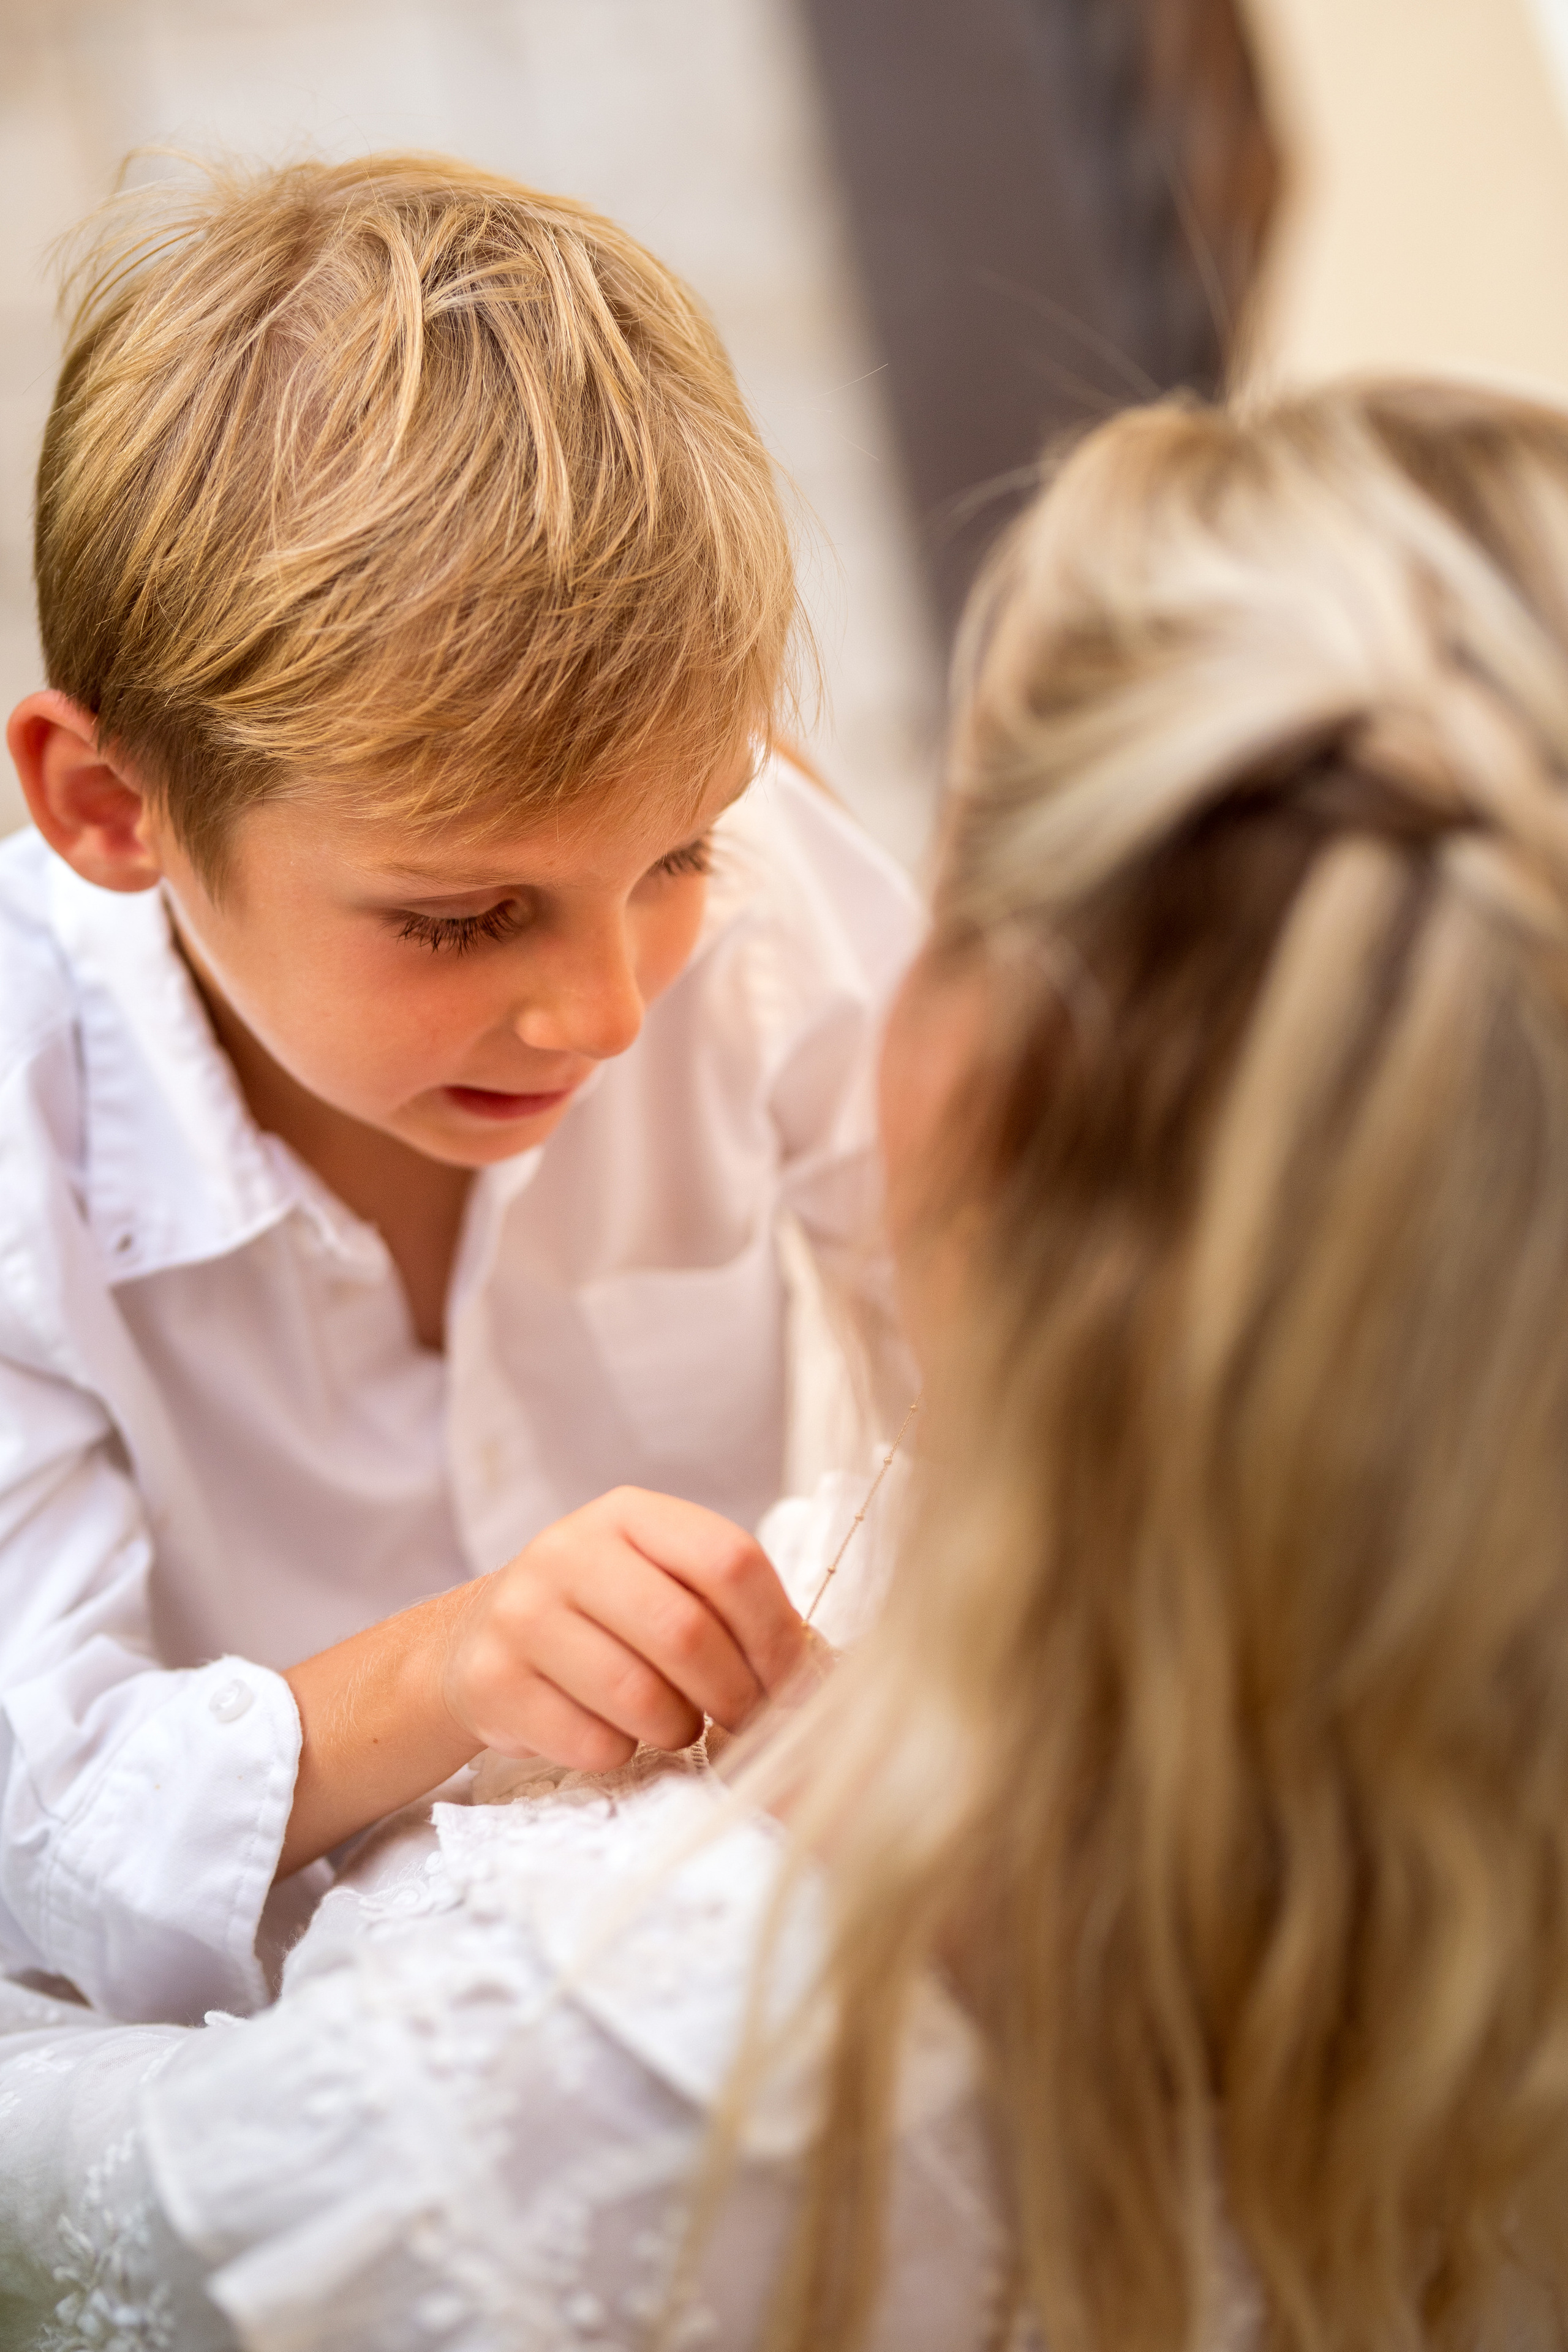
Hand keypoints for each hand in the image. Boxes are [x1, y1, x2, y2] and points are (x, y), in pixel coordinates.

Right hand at [441, 1487, 807, 1771]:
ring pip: (639, 1697)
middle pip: (686, 1634)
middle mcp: (569, 1550)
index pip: (729, 1561)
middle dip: (735, 1696)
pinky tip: (613, 1732)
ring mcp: (522, 1614)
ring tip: (675, 1722)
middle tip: (747, 1722)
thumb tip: (821, 1681)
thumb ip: (735, 1612)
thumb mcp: (662, 1582)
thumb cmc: (602, 1617)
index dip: (776, 1633)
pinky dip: (621, 1753)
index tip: (793, 1682)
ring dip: (679, 1729)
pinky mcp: (492, 1682)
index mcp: (630, 1514)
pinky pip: (591, 1743)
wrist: (478, 1640)